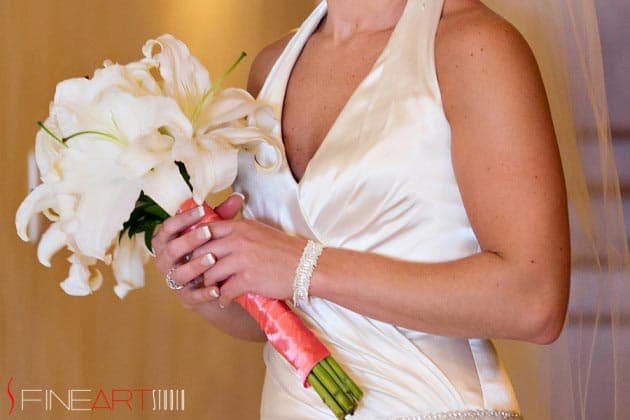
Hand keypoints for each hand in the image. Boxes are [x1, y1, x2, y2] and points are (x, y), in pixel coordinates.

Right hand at [151, 194, 243, 308]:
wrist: (217, 286)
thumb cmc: (210, 252)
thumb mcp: (215, 233)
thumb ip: (221, 216)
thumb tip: (237, 197)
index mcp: (168, 243)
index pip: (167, 228)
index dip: (182, 219)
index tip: (201, 210)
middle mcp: (166, 262)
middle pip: (171, 250)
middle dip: (189, 240)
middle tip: (207, 232)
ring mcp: (175, 282)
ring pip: (179, 274)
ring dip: (195, 266)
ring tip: (212, 258)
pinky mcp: (186, 299)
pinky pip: (192, 296)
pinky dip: (204, 293)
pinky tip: (217, 288)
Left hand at [196, 218, 306, 307]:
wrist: (309, 266)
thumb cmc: (287, 251)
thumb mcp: (261, 232)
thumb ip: (240, 233)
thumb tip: (218, 241)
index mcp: (241, 227)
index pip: (206, 231)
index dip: (196, 244)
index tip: (194, 255)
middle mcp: (239, 240)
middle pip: (202, 252)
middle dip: (196, 266)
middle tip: (196, 276)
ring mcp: (243, 260)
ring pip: (210, 273)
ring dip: (208, 284)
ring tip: (210, 290)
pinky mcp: (248, 279)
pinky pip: (224, 291)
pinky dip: (222, 298)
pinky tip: (224, 301)